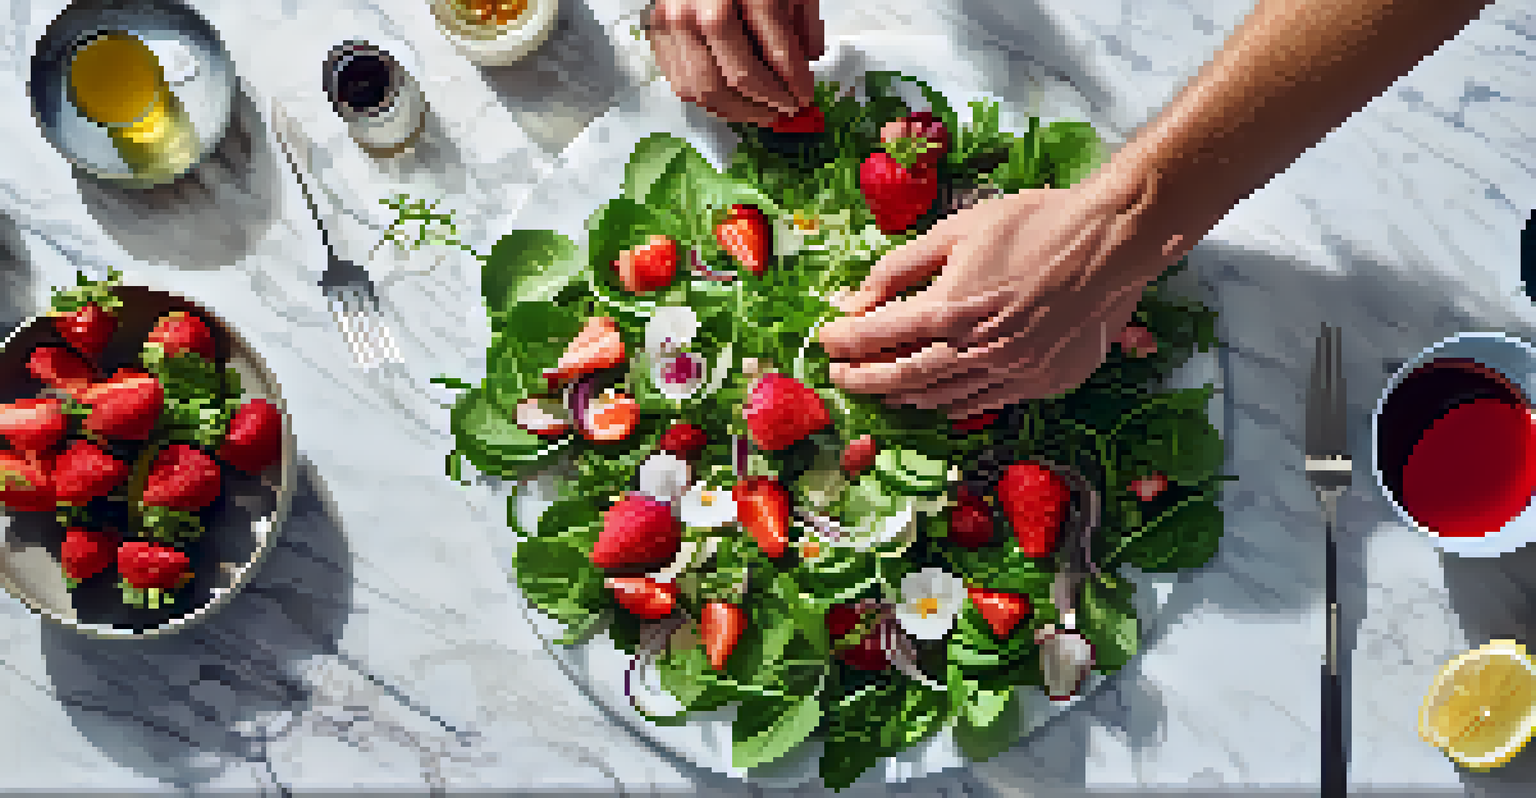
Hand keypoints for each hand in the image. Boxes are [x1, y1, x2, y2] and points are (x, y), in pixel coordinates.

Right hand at [645, 0, 824, 125]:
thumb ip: (801, 21)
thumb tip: (807, 63)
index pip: (778, 54)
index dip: (796, 84)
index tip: (806, 98)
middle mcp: (705, 9)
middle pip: (741, 77)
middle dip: (771, 102)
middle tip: (787, 110)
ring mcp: (675, 22)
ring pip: (708, 90)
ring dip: (741, 111)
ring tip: (762, 112)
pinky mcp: (657, 33)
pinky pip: (681, 84)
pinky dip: (710, 100)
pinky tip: (732, 100)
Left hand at [817, 173, 1185, 419]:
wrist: (1108, 241)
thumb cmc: (1035, 225)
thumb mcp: (957, 230)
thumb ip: (901, 268)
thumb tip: (855, 299)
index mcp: (951, 307)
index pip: (879, 335)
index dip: (846, 341)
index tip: (827, 340)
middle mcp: (977, 348)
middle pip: (902, 377)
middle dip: (863, 379)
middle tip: (840, 377)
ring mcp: (1011, 370)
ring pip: (940, 398)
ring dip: (902, 396)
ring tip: (880, 389)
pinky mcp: (1039, 382)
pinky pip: (981, 403)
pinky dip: (948, 404)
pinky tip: (932, 397)